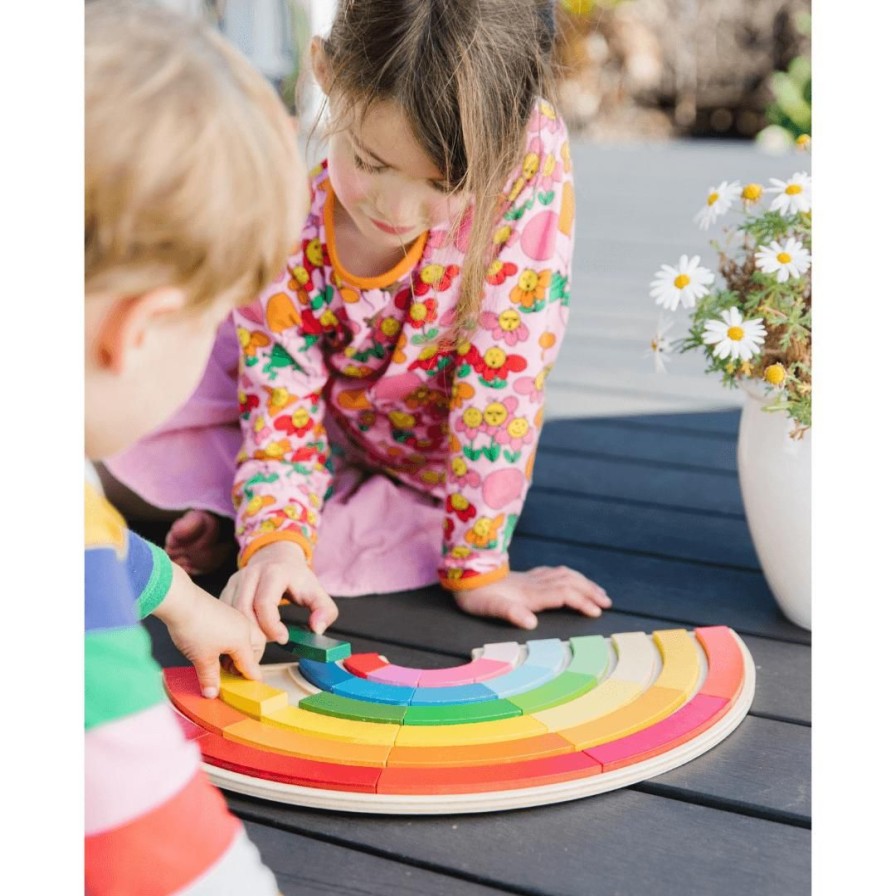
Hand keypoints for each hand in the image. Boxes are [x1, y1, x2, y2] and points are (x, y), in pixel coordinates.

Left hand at [153, 564, 264, 697]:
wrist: (180, 601)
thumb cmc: (194, 627)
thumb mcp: (202, 659)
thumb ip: (209, 678)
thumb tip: (212, 693)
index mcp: (243, 640)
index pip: (252, 665)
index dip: (249, 679)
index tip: (247, 689)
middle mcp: (243, 627)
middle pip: (256, 648)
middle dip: (248, 662)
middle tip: (233, 673)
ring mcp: (234, 617)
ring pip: (246, 637)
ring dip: (238, 651)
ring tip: (221, 661)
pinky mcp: (224, 611)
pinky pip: (235, 629)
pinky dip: (230, 640)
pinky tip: (215, 645)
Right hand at [219, 540, 337, 644]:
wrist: (277, 557)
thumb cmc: (297, 578)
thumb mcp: (317, 592)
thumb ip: (325, 611)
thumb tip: (318, 629)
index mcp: (274, 573)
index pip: (265, 603)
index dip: (272, 626)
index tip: (284, 639)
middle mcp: (252, 574)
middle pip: (244, 610)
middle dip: (255, 634)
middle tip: (268, 647)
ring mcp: (237, 581)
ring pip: (231, 614)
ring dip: (242, 633)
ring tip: (257, 646)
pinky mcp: (228, 589)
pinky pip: (225, 613)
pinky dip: (232, 629)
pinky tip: (245, 639)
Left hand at [452, 566, 610, 629]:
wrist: (465, 576)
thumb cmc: (476, 596)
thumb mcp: (489, 608)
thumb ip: (510, 613)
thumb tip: (530, 622)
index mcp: (530, 594)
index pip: (564, 595)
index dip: (582, 602)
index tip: (597, 611)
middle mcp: (534, 584)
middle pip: (570, 583)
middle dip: (590, 591)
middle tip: (607, 602)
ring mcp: (531, 578)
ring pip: (565, 575)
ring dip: (584, 582)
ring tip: (598, 591)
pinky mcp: (526, 576)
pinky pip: (555, 572)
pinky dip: (570, 576)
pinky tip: (572, 578)